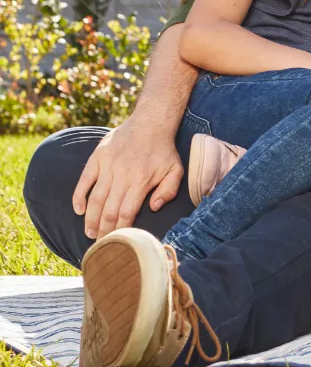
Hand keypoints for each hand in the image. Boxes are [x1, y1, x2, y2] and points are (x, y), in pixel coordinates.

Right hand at [72, 114, 183, 238]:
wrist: (150, 122)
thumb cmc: (164, 150)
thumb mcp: (175, 170)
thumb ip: (168, 190)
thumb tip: (154, 208)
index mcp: (141, 181)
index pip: (126, 212)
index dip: (120, 230)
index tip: (117, 242)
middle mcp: (123, 175)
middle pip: (109, 210)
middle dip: (104, 230)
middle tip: (100, 244)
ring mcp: (108, 166)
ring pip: (96, 199)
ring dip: (91, 218)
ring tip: (89, 232)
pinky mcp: (98, 158)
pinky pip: (84, 180)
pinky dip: (79, 196)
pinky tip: (79, 210)